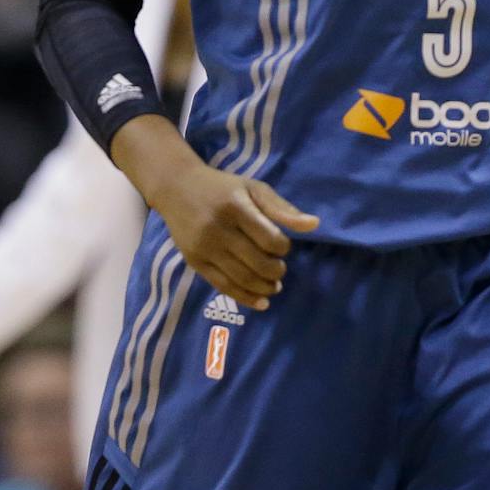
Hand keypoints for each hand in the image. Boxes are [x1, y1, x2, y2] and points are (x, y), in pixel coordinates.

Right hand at [140, 160, 318, 310]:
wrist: (175, 187)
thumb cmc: (221, 187)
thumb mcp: (253, 188)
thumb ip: (282, 208)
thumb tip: (314, 225)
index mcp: (235, 207)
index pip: (270, 239)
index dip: (283, 248)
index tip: (280, 245)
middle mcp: (218, 229)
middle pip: (258, 263)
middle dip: (276, 271)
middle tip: (279, 268)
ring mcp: (204, 247)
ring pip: (242, 279)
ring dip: (264, 288)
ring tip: (273, 285)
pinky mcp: (194, 261)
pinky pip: (223, 286)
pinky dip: (245, 298)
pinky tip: (261, 302)